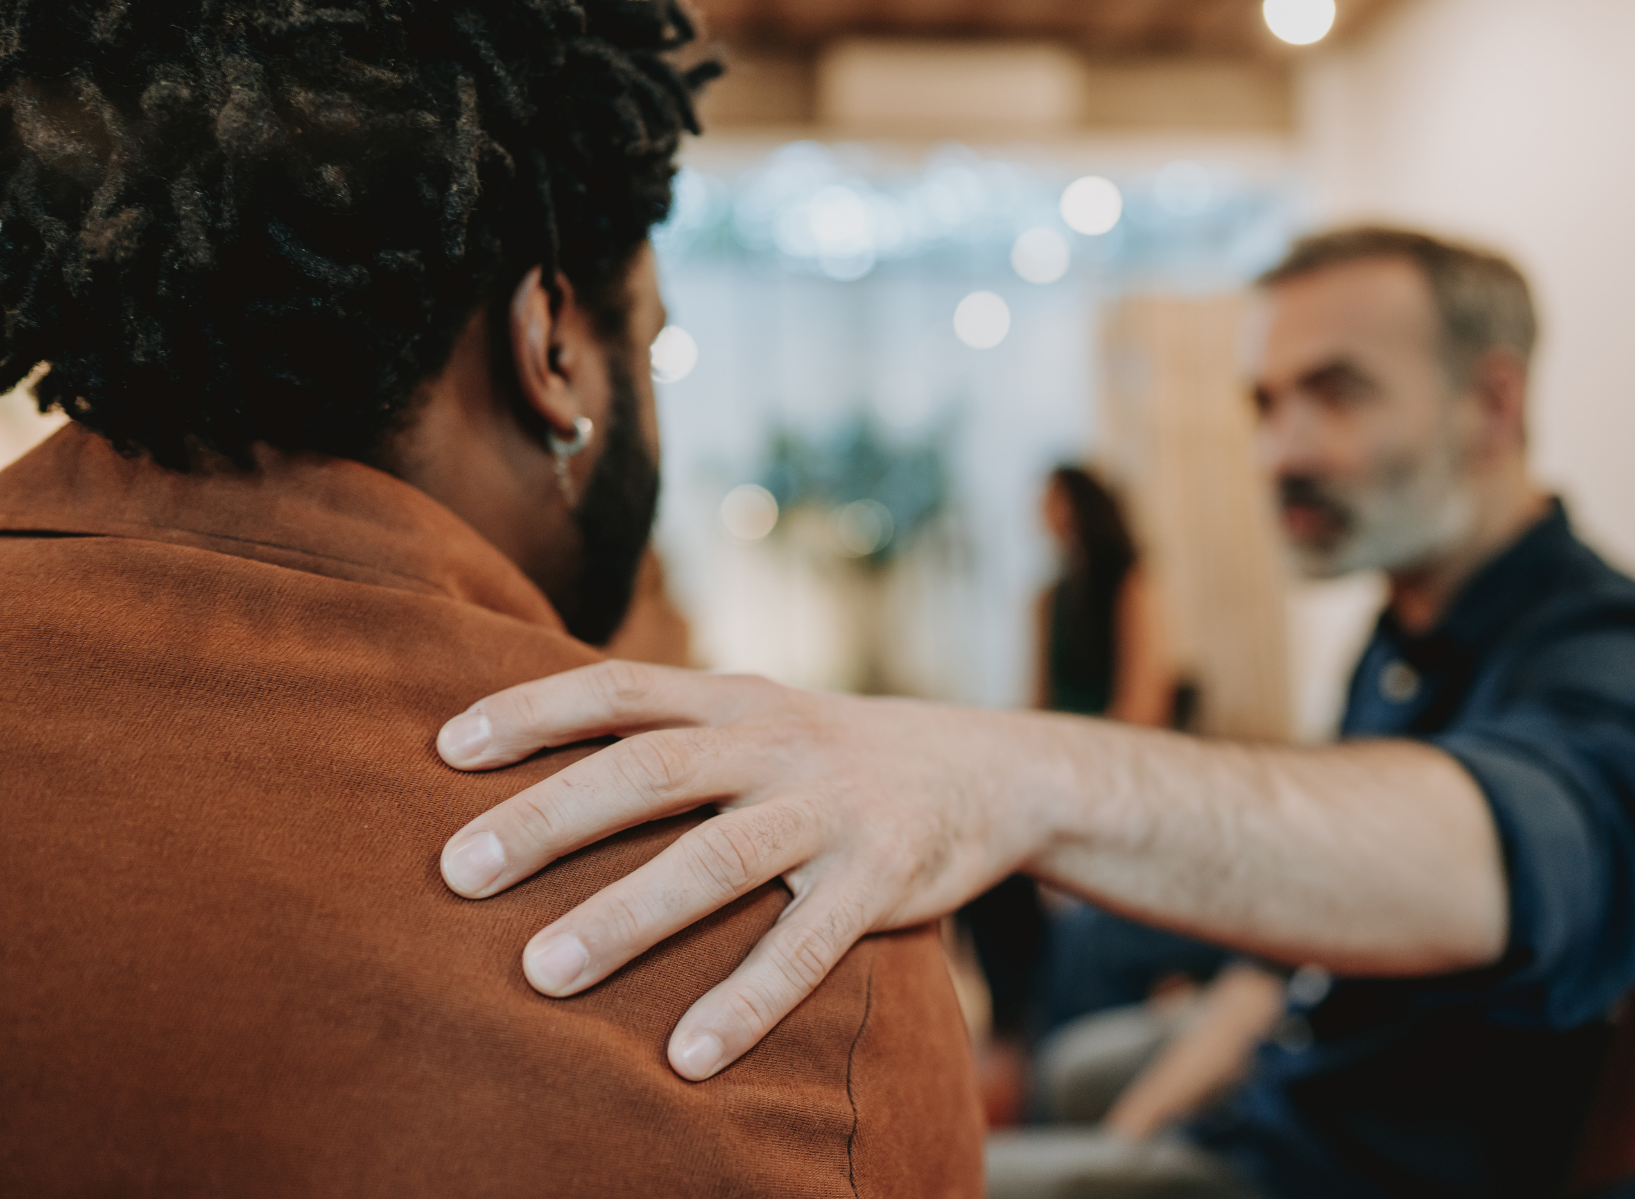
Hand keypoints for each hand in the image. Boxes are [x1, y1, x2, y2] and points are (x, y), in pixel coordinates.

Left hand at [434, 661, 1065, 1080]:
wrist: (989, 769)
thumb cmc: (837, 757)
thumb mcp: (762, 715)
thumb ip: (675, 729)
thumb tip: (536, 762)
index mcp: (737, 698)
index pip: (620, 688)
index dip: (532, 710)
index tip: (445, 748)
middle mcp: (778, 741)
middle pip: (649, 769)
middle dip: (549, 819)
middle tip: (459, 872)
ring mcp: (832, 809)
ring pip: (717, 857)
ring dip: (625, 915)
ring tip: (542, 973)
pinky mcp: (882, 878)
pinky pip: (806, 945)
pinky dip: (746, 1000)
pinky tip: (687, 1056)